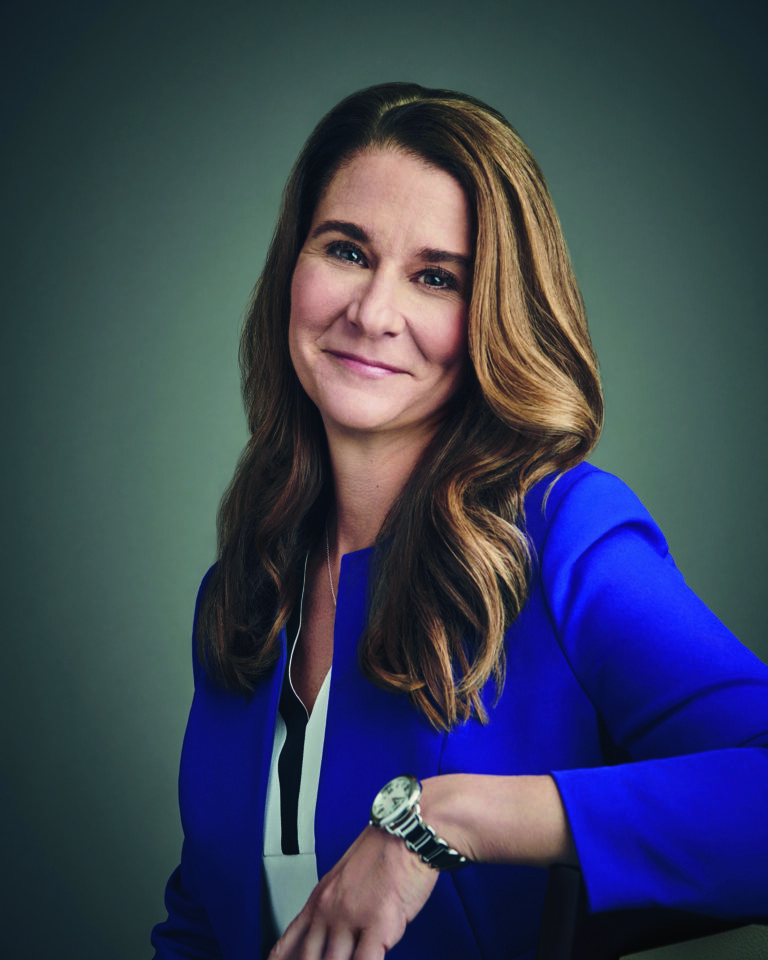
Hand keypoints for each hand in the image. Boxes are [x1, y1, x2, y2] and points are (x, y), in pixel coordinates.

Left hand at [268, 825, 438, 959]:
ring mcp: (350, 919)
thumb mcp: (345, 877)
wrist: (405, 831)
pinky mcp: (378, 925)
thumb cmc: (383, 850)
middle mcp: (329, 910)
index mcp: (319, 899)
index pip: (288, 943)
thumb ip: (336, 907)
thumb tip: (334, 936)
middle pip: (308, 958)